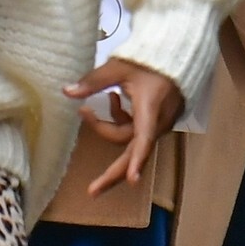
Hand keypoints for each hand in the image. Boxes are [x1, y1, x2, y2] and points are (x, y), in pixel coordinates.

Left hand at [64, 57, 183, 194]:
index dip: (136, 160)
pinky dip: (121, 120)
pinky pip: (137, 131)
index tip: (132, 180)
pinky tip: (115, 100)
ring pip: (131, 139)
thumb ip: (94, 82)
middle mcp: (157, 122)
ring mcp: (160, 124)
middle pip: (134, 153)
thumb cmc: (149, 59)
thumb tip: (67, 92)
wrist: (177, 54)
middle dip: (112, 172)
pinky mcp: (159, 121)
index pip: (143, 140)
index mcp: (149, 110)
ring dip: (109, 127)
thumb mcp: (119, 67)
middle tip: (92, 191)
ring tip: (87, 111)